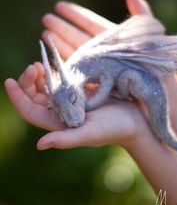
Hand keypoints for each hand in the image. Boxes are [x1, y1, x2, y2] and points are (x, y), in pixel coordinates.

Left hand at [5, 0, 153, 149]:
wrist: (136, 120)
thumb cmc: (115, 128)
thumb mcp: (91, 133)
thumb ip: (67, 139)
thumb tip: (39, 145)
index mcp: (61, 123)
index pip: (31, 112)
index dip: (19, 98)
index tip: (9, 80)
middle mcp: (63, 111)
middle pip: (37, 96)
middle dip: (29, 82)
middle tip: (33, 66)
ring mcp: (73, 99)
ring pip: (49, 85)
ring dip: (42, 73)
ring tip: (41, 61)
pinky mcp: (84, 89)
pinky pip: (64, 77)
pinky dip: (58, 68)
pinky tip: (56, 59)